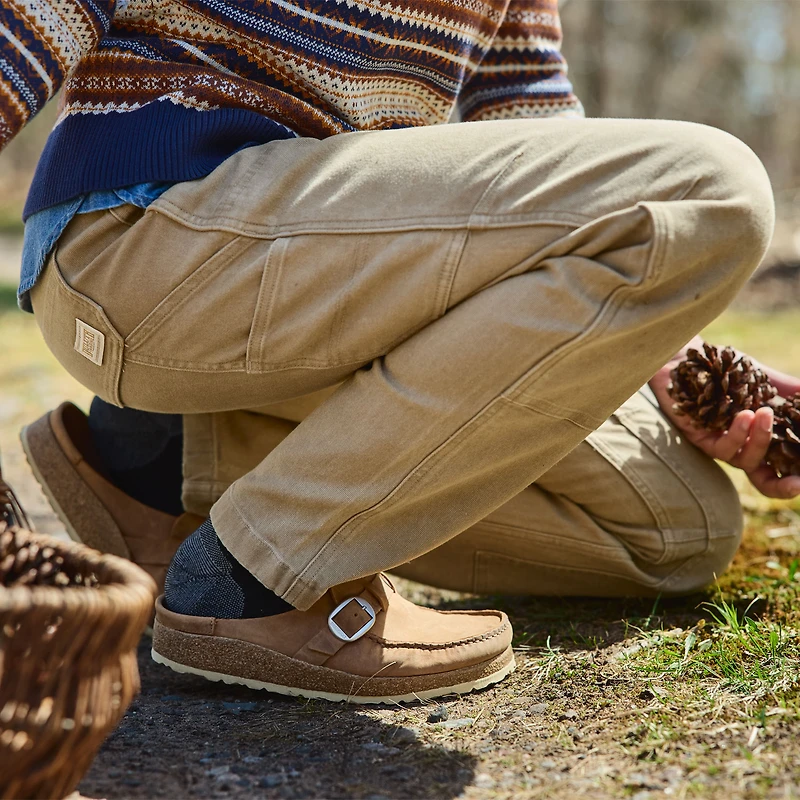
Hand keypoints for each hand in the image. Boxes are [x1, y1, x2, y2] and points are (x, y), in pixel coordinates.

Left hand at [649, 340, 799, 498]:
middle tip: (799, 481)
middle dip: (781, 484)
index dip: (790, 483)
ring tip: (764, 413)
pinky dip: (736, 433)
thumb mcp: (762, 380)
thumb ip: (787, 391)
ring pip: (743, 460)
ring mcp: (720, 447)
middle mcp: (740, 450)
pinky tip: (744, 415)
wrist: (687, 361)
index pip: (778, 472)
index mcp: (759, 440)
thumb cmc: (725, 373)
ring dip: (759, 439)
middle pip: (762, 480)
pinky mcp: (699, 440)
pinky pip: (720, 446)